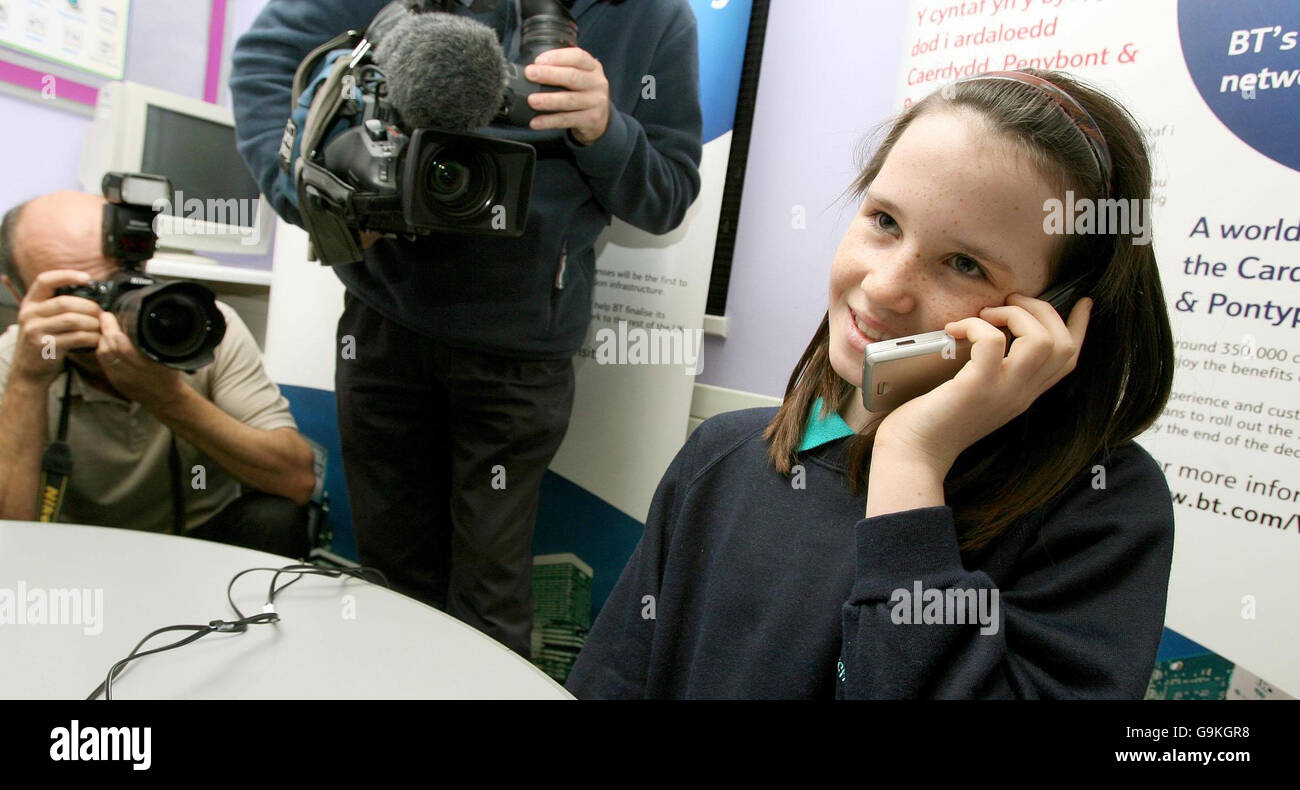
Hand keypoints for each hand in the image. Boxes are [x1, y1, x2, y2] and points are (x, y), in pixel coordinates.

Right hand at [7, 270, 102, 386]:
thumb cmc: (43, 341)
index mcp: (30, 303)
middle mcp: (29, 315)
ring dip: (92, 323)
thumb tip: (90, 294)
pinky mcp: (45, 347)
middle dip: (89, 306)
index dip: (66, 275)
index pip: (44, 280)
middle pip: (65, 302)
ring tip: (101, 327)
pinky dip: (92, 337)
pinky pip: (76, 338)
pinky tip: (97, 339)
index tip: (87, 278)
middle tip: (101, 313)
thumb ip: (57, 306)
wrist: (28, 371)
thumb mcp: (42, 319)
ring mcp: (35, 331)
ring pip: (72, 320)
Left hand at [94, 311, 186, 408]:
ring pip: (102, 354)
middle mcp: (131, 372)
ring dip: (102, 339)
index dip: (112, 329)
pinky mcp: (114, 380)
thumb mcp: (169, 357)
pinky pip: (103, 362)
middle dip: (105, 331)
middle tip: (105, 317)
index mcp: (147, 365)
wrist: (164, 398)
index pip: (121, 345)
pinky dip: (102, 349)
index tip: (109, 315)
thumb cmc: (168, 376)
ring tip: (106, 328)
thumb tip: (138, 321)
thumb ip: (155, 342)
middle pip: (108, 348)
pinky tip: (106, 342)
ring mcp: (120, 377)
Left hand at [524, 47, 611, 144]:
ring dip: (548, 100)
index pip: (577, 57)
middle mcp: (597, 83)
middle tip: (530, 74)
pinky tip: (536, 122)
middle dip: (549, 74)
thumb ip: (562, 68)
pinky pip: (567, 120)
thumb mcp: (580, 74)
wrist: (600, 117)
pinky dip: (549, 121)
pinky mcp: (591, 120)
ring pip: (570, 100)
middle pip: (572, 77)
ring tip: (532, 100)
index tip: (538, 60)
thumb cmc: (583, 91)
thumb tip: (533, 69)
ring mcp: (595, 102)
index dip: (557, 57)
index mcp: (592, 67)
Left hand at [875, 293, 1092, 471]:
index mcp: (1024, 393)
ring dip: (1016, 314)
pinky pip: (992, 342)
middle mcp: (1021, 393)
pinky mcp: (976, 388)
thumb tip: (993, 332)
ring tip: (986, 314)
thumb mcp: (979, 394)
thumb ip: (996, 371)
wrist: (914, 454)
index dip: (1080, 327)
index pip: (1069, 360)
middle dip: (1043, 310)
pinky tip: (954, 329)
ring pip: (1041, 340)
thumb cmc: (935, 419)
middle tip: (1009, 302)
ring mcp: (1002, 391)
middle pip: (1062, 344)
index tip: (1082, 302)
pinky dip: (976, 325)